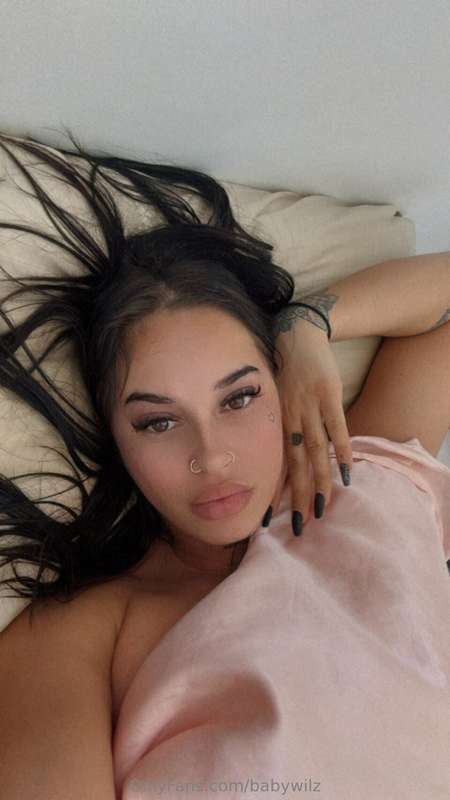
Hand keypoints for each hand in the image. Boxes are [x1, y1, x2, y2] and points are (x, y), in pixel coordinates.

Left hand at [270, 318, 352, 526]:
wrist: (296, 331)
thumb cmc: (283, 367)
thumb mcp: (271, 397)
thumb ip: (276, 426)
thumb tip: (279, 459)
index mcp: (275, 421)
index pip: (276, 464)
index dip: (275, 491)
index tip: (270, 520)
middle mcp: (289, 417)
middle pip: (295, 464)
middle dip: (296, 496)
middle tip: (300, 525)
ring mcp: (310, 407)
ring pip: (314, 451)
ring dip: (318, 481)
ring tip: (321, 507)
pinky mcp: (328, 395)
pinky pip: (337, 428)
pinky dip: (342, 451)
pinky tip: (345, 474)